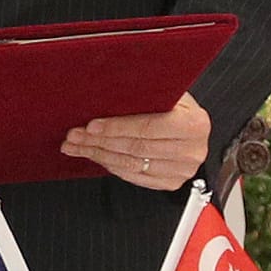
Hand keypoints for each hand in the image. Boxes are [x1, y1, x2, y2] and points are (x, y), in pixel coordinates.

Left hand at [62, 93, 213, 191]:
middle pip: (135, 148)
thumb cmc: (178, 106)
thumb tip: (109, 88)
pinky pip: (134, 177)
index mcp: (194, 124)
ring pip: (130, 165)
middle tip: (76, 135)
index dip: (117, 127)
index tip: (92, 125)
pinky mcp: (170, 182)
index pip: (148, 128)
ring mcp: (182, 170)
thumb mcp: (168, 92)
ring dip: (99, 155)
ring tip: (78, 145)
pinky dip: (111, 166)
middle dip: (99, 141)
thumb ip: (146, 93)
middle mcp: (191, 150)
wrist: (192, 126)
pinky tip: (96, 155)